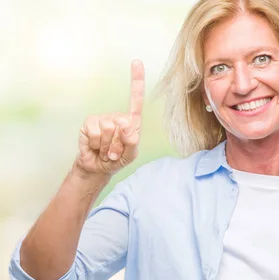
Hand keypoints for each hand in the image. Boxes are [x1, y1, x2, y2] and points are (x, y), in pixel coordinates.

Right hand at [74, 60, 144, 176]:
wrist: (98, 167)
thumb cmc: (117, 159)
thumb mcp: (131, 155)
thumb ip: (132, 142)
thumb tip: (127, 125)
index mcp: (131, 121)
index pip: (135, 99)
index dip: (137, 80)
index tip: (136, 61)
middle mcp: (116, 116)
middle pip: (122, 123)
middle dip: (120, 143)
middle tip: (115, 151)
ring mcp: (102, 119)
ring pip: (109, 129)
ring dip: (108, 146)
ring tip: (106, 149)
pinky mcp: (88, 124)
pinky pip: (95, 132)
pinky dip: (97, 144)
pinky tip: (95, 147)